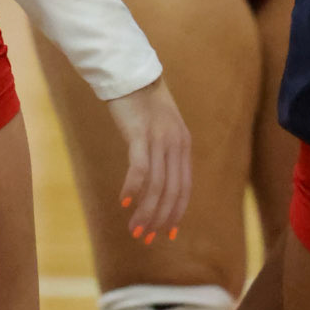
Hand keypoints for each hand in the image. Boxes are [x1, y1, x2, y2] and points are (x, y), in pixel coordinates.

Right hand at [106, 79, 191, 242]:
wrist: (130, 72)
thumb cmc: (141, 102)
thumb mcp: (160, 128)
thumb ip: (164, 151)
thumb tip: (157, 180)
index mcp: (183, 145)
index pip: (184, 188)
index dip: (176, 213)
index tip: (166, 234)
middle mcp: (176, 144)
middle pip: (172, 192)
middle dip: (159, 220)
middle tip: (143, 238)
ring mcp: (159, 138)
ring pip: (157, 186)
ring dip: (146, 212)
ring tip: (134, 229)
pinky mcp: (140, 132)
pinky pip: (141, 167)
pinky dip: (134, 187)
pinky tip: (124, 201)